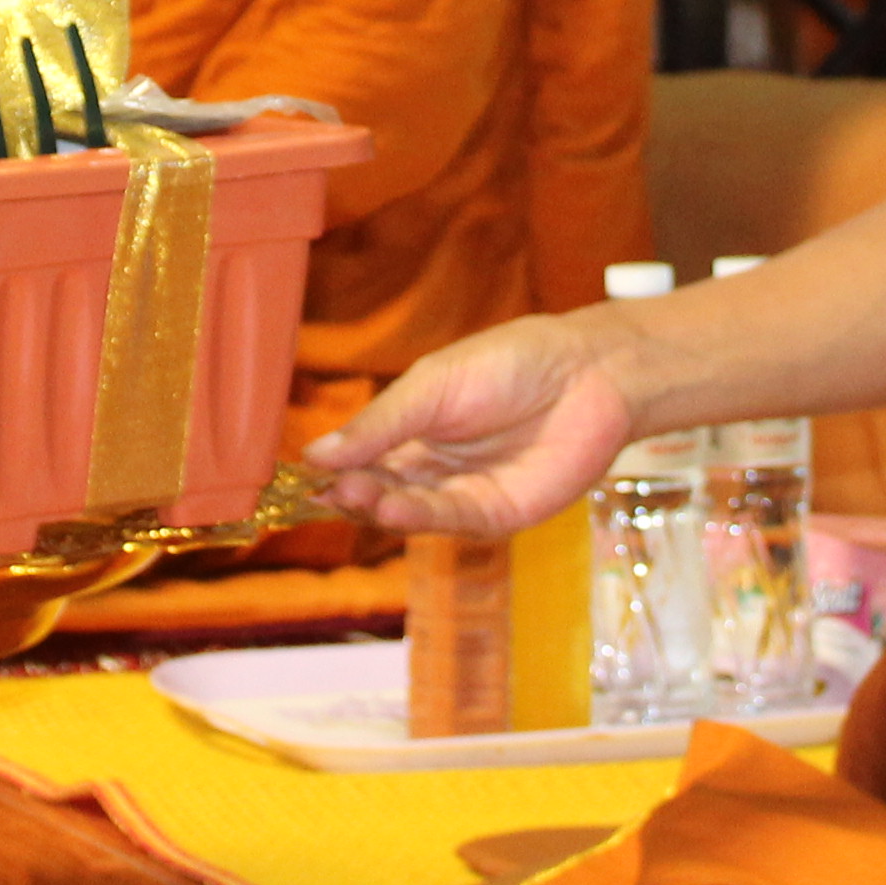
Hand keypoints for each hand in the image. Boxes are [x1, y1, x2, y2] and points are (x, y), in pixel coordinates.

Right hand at [307, 314, 639, 535]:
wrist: (586, 374)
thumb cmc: (512, 363)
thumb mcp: (431, 387)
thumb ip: (378, 424)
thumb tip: (315, 455)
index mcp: (411, 430)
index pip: (359, 459)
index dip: (331, 470)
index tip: (299, 477)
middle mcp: (432, 467)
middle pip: (378, 491)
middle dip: (350, 492)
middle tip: (327, 488)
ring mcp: (462, 494)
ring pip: (407, 511)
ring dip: (378, 506)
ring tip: (354, 494)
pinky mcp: (494, 514)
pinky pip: (447, 521)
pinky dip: (416, 516)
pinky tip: (392, 505)